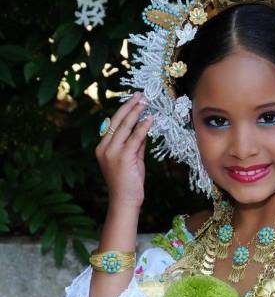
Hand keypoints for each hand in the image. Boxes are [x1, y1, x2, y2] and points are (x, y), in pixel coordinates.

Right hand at [95, 92, 153, 207]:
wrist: (125, 201)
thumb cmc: (128, 182)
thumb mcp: (132, 159)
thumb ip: (136, 144)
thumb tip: (143, 128)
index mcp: (102, 148)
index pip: (112, 124)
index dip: (124, 110)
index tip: (133, 100)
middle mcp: (104, 148)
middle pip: (116, 121)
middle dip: (129, 106)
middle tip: (140, 95)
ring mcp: (112, 153)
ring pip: (124, 127)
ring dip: (136, 112)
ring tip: (145, 102)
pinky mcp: (122, 158)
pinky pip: (134, 138)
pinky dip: (142, 127)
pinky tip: (149, 119)